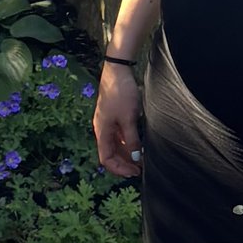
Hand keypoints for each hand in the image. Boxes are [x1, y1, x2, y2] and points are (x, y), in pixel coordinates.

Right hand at [94, 55, 142, 177]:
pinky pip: (118, 136)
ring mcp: (107, 123)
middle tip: (140, 169)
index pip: (106, 159)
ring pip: (115, 145)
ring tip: (140, 160)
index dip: (119, 169)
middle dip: (124, 163)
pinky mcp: (114, 116)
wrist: (118, 70)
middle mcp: (102, 129)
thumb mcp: (129, 119)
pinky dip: (127, 144)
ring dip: (126, 154)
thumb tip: (136, 158)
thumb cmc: (121, 93)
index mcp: (102, 131)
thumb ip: (132, 140)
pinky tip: (137, 146)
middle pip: (110, 154)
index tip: (134, 172)